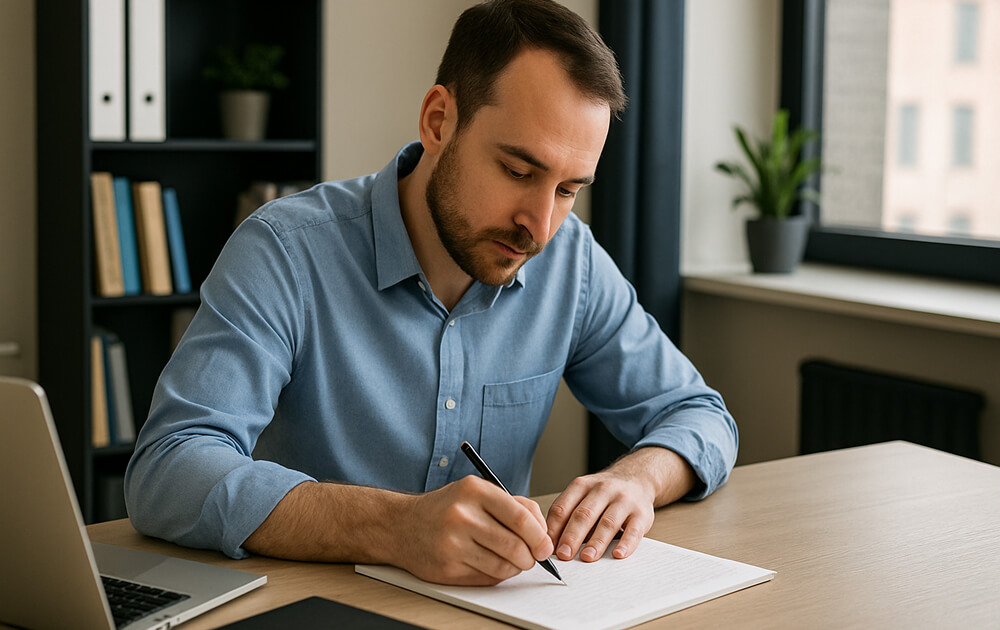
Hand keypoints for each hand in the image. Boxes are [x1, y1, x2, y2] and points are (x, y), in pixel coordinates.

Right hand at [395, 476, 553, 584]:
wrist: (401, 526)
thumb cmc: (446, 508)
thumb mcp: (477, 492)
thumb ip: (513, 505)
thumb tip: (543, 532)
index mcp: (474, 490)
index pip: (520, 516)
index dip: (539, 535)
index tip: (544, 545)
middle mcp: (462, 515)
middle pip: (514, 546)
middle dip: (530, 557)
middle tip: (532, 557)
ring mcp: (452, 543)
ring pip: (503, 566)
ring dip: (514, 568)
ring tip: (511, 560)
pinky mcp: (447, 568)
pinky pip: (486, 578)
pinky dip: (496, 575)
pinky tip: (490, 564)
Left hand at [545, 469, 655, 563]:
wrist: (636, 478)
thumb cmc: (604, 494)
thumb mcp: (583, 495)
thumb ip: (568, 515)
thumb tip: (551, 544)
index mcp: (582, 486)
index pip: (563, 507)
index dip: (554, 528)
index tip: (547, 546)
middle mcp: (602, 490)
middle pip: (584, 514)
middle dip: (572, 536)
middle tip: (564, 555)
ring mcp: (623, 500)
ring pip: (607, 522)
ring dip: (596, 542)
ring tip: (587, 557)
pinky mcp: (641, 513)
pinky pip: (633, 530)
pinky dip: (626, 544)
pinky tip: (617, 554)